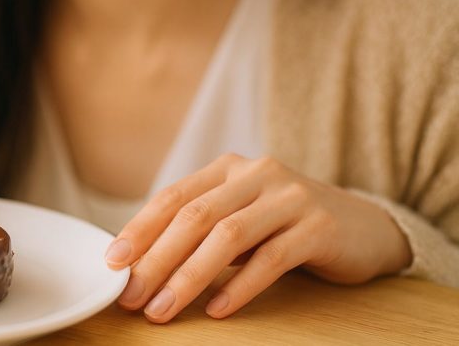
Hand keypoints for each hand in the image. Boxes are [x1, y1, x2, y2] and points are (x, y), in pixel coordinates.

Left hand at [104, 153, 412, 322]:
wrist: (365, 227)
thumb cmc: (286, 226)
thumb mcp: (240, 217)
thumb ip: (200, 230)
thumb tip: (139, 264)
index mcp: (228, 168)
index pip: (173, 197)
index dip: (140, 229)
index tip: (113, 262)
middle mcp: (256, 173)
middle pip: (194, 216)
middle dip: (156, 259)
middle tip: (132, 295)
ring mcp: (290, 197)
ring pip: (228, 236)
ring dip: (189, 277)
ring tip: (164, 309)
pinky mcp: (319, 226)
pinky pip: (271, 258)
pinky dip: (240, 285)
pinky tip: (218, 309)